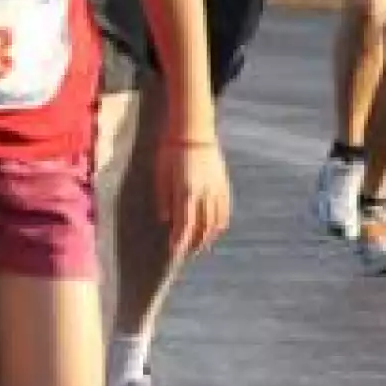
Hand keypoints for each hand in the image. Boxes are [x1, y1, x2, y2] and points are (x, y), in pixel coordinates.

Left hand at [154, 137, 231, 256]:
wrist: (194, 131)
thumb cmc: (171, 151)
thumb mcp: (160, 174)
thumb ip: (164, 199)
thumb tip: (166, 220)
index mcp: (186, 192)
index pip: (184, 225)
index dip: (180, 242)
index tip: (174, 252)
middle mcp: (204, 194)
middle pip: (202, 228)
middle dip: (194, 244)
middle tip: (186, 254)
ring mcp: (216, 190)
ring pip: (216, 222)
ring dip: (208, 237)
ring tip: (201, 246)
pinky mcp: (223, 184)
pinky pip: (225, 210)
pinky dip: (220, 223)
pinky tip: (215, 229)